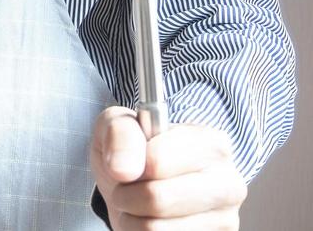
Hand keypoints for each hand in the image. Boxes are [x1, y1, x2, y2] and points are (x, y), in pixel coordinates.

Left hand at [91, 106, 246, 228]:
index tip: (129, 162)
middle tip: (126, 187)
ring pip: (156, 228)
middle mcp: (228, 182)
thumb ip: (120, 133)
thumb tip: (123, 169)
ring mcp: (226, 218)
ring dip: (132, 218)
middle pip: (157, 198)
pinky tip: (152, 220)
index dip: (129, 165)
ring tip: (138, 204)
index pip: (157, 161)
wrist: (139, 186)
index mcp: (211, 144)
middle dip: (127, 195)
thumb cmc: (134, 152)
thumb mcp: (118, 125)